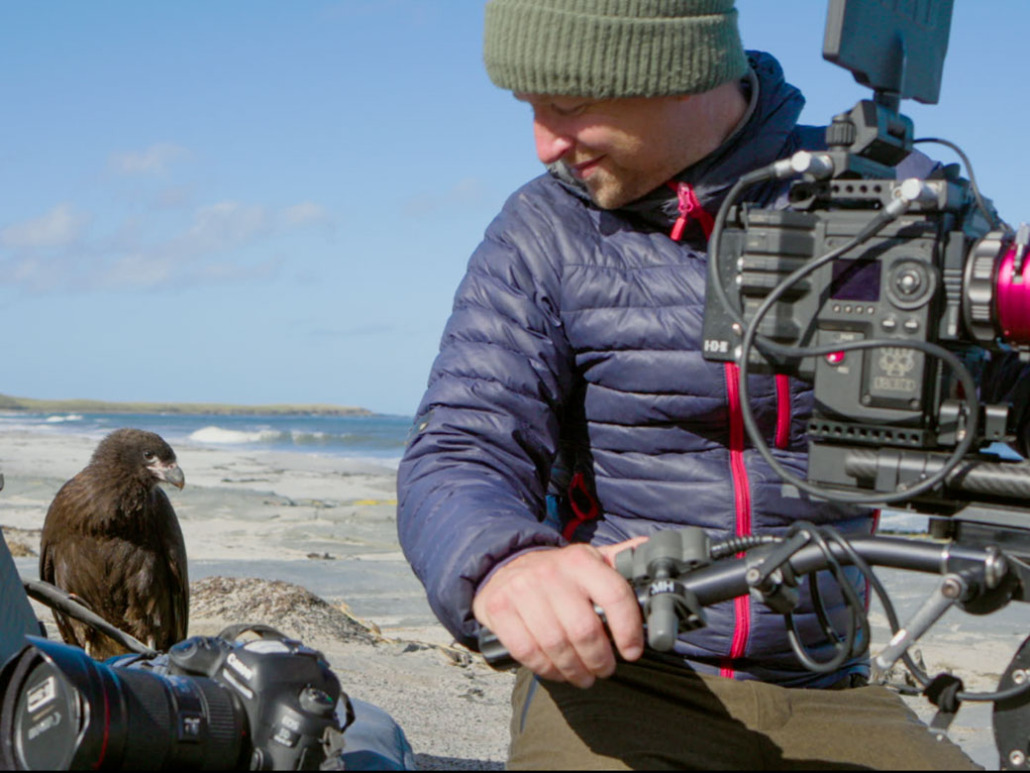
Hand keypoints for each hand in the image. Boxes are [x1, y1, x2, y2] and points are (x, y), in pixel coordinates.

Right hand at [472, 538, 646, 687]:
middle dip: (600, 660)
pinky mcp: (499, 609)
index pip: (614, 595)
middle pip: (584, 630)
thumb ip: (617, 559)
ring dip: (575, 670)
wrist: (504, 565)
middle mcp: (551, 573)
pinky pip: (527, 651)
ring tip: (584, 676)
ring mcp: (522, 591)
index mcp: (580, 560)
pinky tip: (557, 671)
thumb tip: (649, 548)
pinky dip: (546, 669)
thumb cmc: (556, 572)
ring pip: (556, 645)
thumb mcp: (587, 559)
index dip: (628, 629)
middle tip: (605, 670)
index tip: (632, 651)